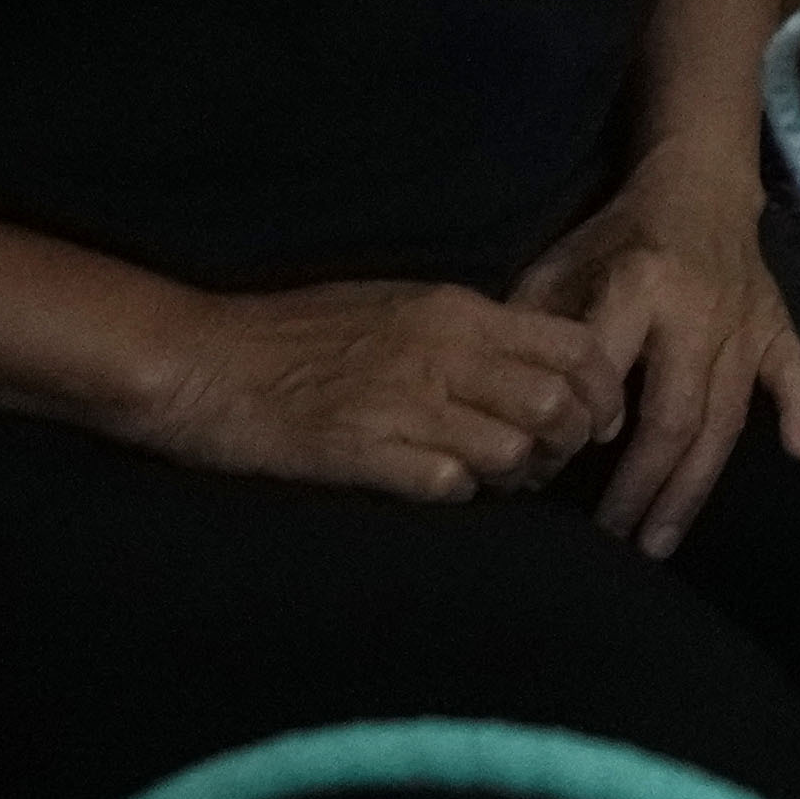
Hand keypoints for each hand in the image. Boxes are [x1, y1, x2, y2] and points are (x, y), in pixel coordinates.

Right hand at [120, 279, 613, 502]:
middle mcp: (440, 352)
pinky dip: (457, 493)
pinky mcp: (360, 453)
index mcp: (454, 310)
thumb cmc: (293, 331)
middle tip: (545, 463)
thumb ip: (465, 329)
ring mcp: (401, 403)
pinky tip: (438, 488)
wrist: (198, 359)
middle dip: (567, 444)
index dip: (601, 391)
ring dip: (513, 476)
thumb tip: (528, 362)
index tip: (596, 422)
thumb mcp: (394, 304)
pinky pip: (447, 484)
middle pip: (556, 405)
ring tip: (494, 482)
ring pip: (511, 449)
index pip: (574, 345)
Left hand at [512, 185, 799, 554]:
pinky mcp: (778, 325)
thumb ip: (535, 329)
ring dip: (694, 486)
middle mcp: (697, 313)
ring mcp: (745, 324)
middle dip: (642, 488)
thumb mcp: (558, 264)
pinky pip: (796, 373)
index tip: (554, 471)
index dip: (579, 430)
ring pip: (726, 418)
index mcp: (638, 289)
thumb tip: (516, 408)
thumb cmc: (617, 234)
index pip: (607, 377)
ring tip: (662, 539)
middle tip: (614, 542)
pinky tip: (799, 454)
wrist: (698, 185)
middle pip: (673, 418)